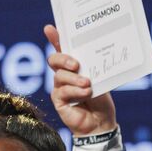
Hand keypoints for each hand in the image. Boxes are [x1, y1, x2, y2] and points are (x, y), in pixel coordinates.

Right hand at [44, 23, 118, 138]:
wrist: (101, 121)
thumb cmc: (101, 99)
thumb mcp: (99, 79)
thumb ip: (93, 67)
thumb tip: (92, 54)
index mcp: (73, 66)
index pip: (62, 48)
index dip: (55, 38)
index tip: (50, 28)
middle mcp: (63, 74)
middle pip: (54, 60)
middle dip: (63, 59)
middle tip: (77, 64)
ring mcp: (59, 87)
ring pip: (59, 76)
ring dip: (74, 79)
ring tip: (88, 84)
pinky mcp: (58, 100)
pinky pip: (62, 91)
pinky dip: (75, 91)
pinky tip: (85, 92)